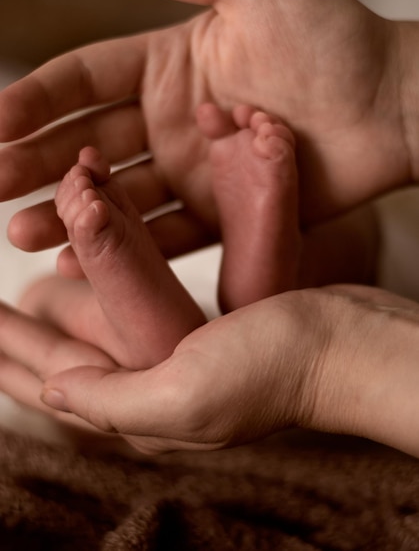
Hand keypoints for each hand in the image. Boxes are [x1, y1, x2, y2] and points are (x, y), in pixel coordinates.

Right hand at [0, 0, 413, 274]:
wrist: (389, 104)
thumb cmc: (332, 38)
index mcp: (169, 66)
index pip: (86, 80)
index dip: (38, 99)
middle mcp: (173, 122)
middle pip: (90, 143)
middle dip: (37, 164)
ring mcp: (197, 172)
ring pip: (120, 198)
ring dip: (71, 214)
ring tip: (22, 234)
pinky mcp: (224, 213)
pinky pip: (166, 235)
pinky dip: (126, 248)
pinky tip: (80, 260)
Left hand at [3, 285, 418, 456]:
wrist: (341, 344)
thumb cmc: (273, 370)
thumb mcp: (185, 393)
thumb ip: (114, 401)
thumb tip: (53, 395)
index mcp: (141, 409)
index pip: (52, 382)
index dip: (7, 353)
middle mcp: (153, 388)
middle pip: (66, 357)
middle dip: (22, 331)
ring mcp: (176, 359)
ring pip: (98, 327)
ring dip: (61, 302)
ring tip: (29, 278)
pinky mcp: (199, 333)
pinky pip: (134, 307)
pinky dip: (107, 286)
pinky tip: (95, 271)